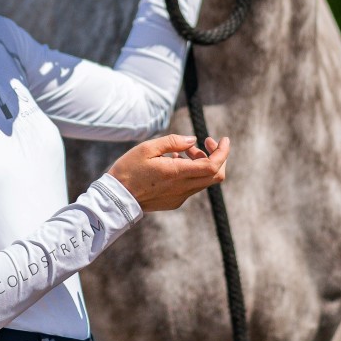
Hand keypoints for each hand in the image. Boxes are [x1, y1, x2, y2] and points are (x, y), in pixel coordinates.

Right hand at [108, 133, 229, 211]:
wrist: (117, 198)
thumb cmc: (129, 169)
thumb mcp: (147, 148)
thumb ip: (173, 142)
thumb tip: (193, 140)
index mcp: (177, 173)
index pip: (213, 166)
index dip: (223, 152)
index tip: (224, 139)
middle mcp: (183, 188)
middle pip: (216, 175)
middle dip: (217, 156)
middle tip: (205, 142)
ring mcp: (180, 197)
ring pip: (204, 180)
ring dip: (202, 163)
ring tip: (184, 150)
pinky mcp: (175, 201)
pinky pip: (192, 185)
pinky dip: (192, 171)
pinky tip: (174, 162)